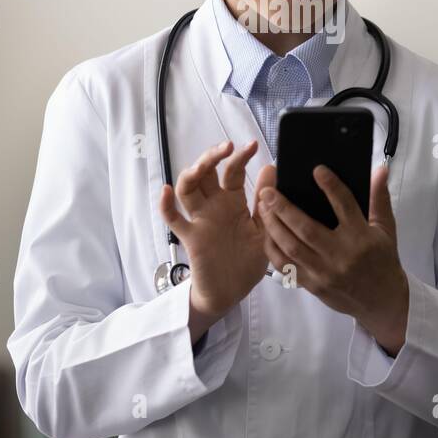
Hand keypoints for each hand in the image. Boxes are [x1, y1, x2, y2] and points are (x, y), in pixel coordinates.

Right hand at [159, 139, 270, 319]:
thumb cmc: (247, 261)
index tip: (251, 145)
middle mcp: (214, 206)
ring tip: (201, 166)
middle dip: (212, 156)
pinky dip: (166, 205)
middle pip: (206, 173)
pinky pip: (173, 219)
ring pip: (188, 189)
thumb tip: (271, 168)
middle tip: (225, 147)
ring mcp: (200, 220)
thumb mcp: (263, 229)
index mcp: (233, 201)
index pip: (233, 171)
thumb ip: (265, 201)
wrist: (232, 292)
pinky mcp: (190, 237)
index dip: (240, 156)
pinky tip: (166, 192)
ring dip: (191, 174)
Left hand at [257, 163, 408, 355]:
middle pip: (306, 228)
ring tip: (263, 207)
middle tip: (268, 191)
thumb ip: (379, 198)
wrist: (381, 301)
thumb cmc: (382, 261)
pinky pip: (286, 266)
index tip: (317, 170)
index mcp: (360, 237)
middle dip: (284, 208)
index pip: (344, 206)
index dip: (331, 187)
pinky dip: (273, 249)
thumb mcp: (386, 229)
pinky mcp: (313, 285)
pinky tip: (267, 233)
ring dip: (273, 226)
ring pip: (291, 247)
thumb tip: (379, 170)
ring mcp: (324, 272)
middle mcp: (341, 255)